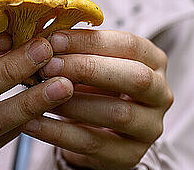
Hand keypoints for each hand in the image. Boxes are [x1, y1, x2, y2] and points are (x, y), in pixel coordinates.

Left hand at [22, 30, 172, 169]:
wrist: (95, 127)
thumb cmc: (93, 85)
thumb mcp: (91, 61)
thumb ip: (77, 49)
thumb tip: (46, 37)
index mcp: (154, 61)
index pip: (129, 45)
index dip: (91, 41)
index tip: (55, 39)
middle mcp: (161, 94)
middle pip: (134, 78)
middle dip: (88, 69)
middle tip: (49, 66)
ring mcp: (150, 128)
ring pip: (116, 113)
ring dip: (72, 102)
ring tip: (38, 93)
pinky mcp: (130, 156)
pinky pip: (92, 143)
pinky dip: (58, 133)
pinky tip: (32, 122)